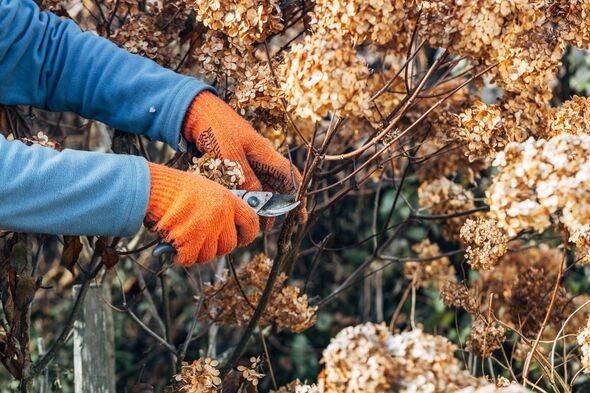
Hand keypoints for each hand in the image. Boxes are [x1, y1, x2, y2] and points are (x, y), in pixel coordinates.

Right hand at [144, 162, 258, 264]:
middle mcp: (221, 215)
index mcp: (228, 200)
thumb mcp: (205, 189)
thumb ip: (219, 207)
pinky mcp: (189, 241)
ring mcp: (206, 228)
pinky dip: (181, 257)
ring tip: (184, 240)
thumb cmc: (175, 188)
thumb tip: (226, 228)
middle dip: (215, 247)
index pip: (251, 223)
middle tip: (201, 241)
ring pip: (209, 255)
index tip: (241, 239)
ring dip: (196, 252)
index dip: (247, 235)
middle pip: (229, 245)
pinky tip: (174, 249)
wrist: (153, 187)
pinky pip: (190, 259)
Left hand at [182, 91, 305, 225]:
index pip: (289, 175)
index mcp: (264, 152)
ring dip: (260, 202)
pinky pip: (244, 182)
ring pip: (260, 185)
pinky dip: (245, 195)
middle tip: (271, 225)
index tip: (298, 213)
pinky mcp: (233, 161)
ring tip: (256, 221)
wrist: (194, 111)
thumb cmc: (214, 127)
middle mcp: (259, 157)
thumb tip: (257, 199)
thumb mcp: (230, 154)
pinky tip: (242, 207)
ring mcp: (247, 159)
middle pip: (276, 184)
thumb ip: (245, 177)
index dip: (297, 194)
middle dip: (276, 205)